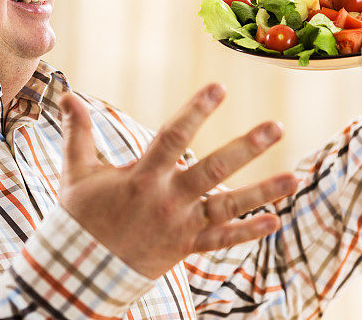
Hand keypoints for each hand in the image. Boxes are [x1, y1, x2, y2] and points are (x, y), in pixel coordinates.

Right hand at [58, 85, 297, 279]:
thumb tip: (67, 95)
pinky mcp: (186, 247)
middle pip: (212, 171)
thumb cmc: (80, 219)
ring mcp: (181, 226)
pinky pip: (222, 240)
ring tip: (294, 178)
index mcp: (142, 178)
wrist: (79, 274)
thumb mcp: (75, 174)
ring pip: (228, 208)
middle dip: (246, 148)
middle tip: (276, 126)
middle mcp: (167, 201)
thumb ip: (77, 133)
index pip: (173, 137)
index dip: (196, 111)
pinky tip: (275, 220)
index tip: (220, 87)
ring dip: (262, 192)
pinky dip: (249, 232)